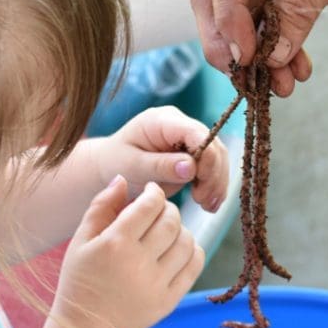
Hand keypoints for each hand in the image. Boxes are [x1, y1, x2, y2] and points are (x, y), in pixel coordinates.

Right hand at [53, 177, 205, 327]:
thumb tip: (123, 179)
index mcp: (114, 244)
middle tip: (160, 211)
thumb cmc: (81, 280)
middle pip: (171, 221)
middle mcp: (138, 262)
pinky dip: (193, 251)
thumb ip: (101, 207)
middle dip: (169, 209)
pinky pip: (194, 266)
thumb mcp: (81, 242)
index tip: (152, 192)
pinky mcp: (169, 300)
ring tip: (168, 231)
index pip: (149, 205)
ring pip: (187, 242)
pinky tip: (179, 248)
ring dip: (181, 229)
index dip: (155, 192)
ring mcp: (156, 283)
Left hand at [100, 106, 228, 213]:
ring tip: (208, 206)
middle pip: (212, 145)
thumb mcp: (133, 166)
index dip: (206, 157)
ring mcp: (188, 138)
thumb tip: (191, 167)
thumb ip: (161, 166)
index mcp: (162, 120)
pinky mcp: (193, 154)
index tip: (201, 184)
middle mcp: (180, 124)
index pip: (196, 132)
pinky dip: (213, 186)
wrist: (109, 167)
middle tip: (204, 201)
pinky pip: (213, 168)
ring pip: (217, 157)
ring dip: (217, 183)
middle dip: (214, 174)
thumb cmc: (116, 163)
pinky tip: (209, 204)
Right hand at [191, 0, 327, 95]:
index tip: (245, 56)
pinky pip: (264, 20)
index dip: (228, 17)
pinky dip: (278, 47)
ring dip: (259, 55)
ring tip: (281, 85)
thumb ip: (298, 6)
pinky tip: (294, 70)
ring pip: (240, 16)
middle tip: (247, 79)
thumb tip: (273, 55)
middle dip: (233, 44)